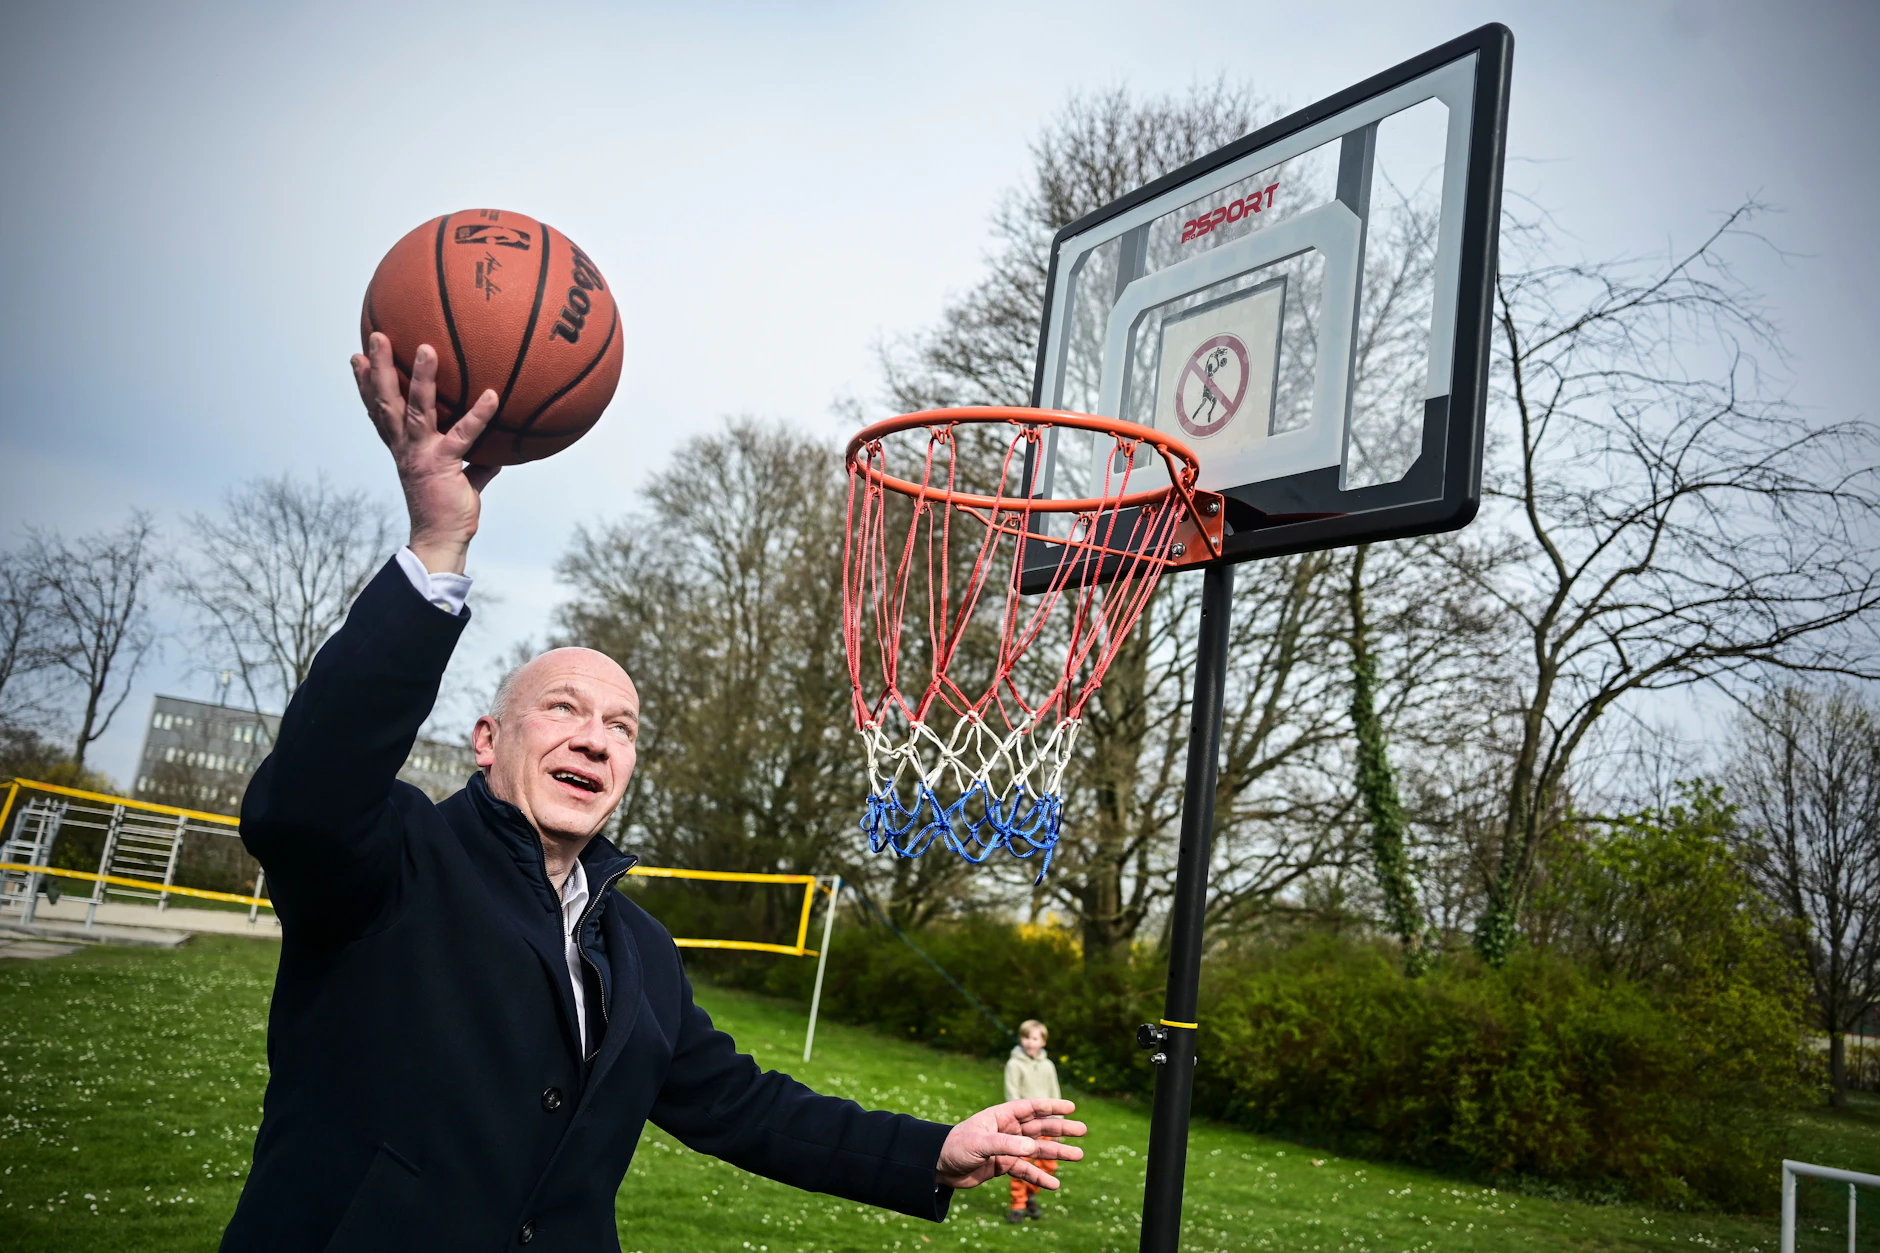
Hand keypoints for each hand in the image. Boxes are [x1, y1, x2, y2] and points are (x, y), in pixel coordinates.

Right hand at [351, 332, 500, 574]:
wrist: (442, 540)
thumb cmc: (447, 509)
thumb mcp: (460, 478)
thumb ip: (476, 461)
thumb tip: (498, 452)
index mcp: (403, 447)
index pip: (379, 410)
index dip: (366, 384)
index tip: (357, 356)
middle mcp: (406, 447)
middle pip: (386, 400)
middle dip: (378, 367)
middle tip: (376, 335)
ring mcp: (422, 454)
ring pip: (416, 409)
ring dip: (419, 378)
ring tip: (426, 348)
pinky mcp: (443, 464)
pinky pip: (462, 435)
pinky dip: (478, 415)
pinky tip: (492, 395)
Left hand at [934, 1099, 1084, 1190]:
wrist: (939, 1167)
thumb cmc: (956, 1146)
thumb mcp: (980, 1143)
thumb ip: (1006, 1145)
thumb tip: (1032, 1148)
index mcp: (1001, 1116)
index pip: (1030, 1108)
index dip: (1051, 1107)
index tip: (1071, 1107)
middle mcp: (1007, 1130)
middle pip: (1039, 1128)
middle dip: (1061, 1129)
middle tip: (1083, 1131)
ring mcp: (1006, 1148)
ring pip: (1037, 1150)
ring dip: (1056, 1153)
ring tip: (1078, 1155)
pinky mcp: (1003, 1166)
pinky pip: (1025, 1171)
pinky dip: (1039, 1178)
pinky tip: (1054, 1185)